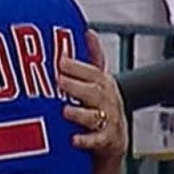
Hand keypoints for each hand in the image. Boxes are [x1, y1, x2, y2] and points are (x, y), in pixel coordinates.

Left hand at [59, 31, 127, 159]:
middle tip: (59, 80)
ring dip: (80, 113)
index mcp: (104, 85)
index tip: (61, 60)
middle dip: (76, 85)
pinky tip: (73, 139)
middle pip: (94, 92)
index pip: (94, 72)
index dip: (78, 66)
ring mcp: (108, 122)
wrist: (114, 140)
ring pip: (95, 117)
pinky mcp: (105, 142)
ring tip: (65, 110)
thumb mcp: (99, 81)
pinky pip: (96, 141)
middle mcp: (108, 102)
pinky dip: (85, 141)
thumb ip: (93, 58)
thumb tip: (87, 31)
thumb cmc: (101, 106)